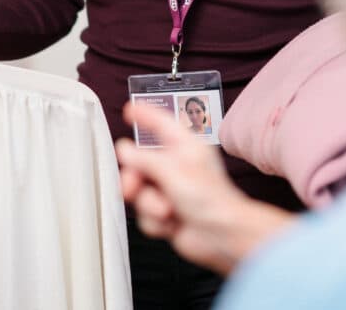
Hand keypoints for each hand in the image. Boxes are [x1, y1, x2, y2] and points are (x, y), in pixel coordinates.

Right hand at [116, 102, 294, 275]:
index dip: (145, 115)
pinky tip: (172, 223)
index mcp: (185, 147)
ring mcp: (172, 191)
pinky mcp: (168, 213)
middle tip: (132, 187)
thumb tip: (124, 150)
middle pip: (141, 164)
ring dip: (150, 205)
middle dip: (135, 180)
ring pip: (141, 193)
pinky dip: (156, 221)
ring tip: (167, 210)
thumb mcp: (171, 171)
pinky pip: (146, 214)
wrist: (221, 236)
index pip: (161, 123)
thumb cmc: (211, 199)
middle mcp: (177, 166)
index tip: (130, 110)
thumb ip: (143, 159)